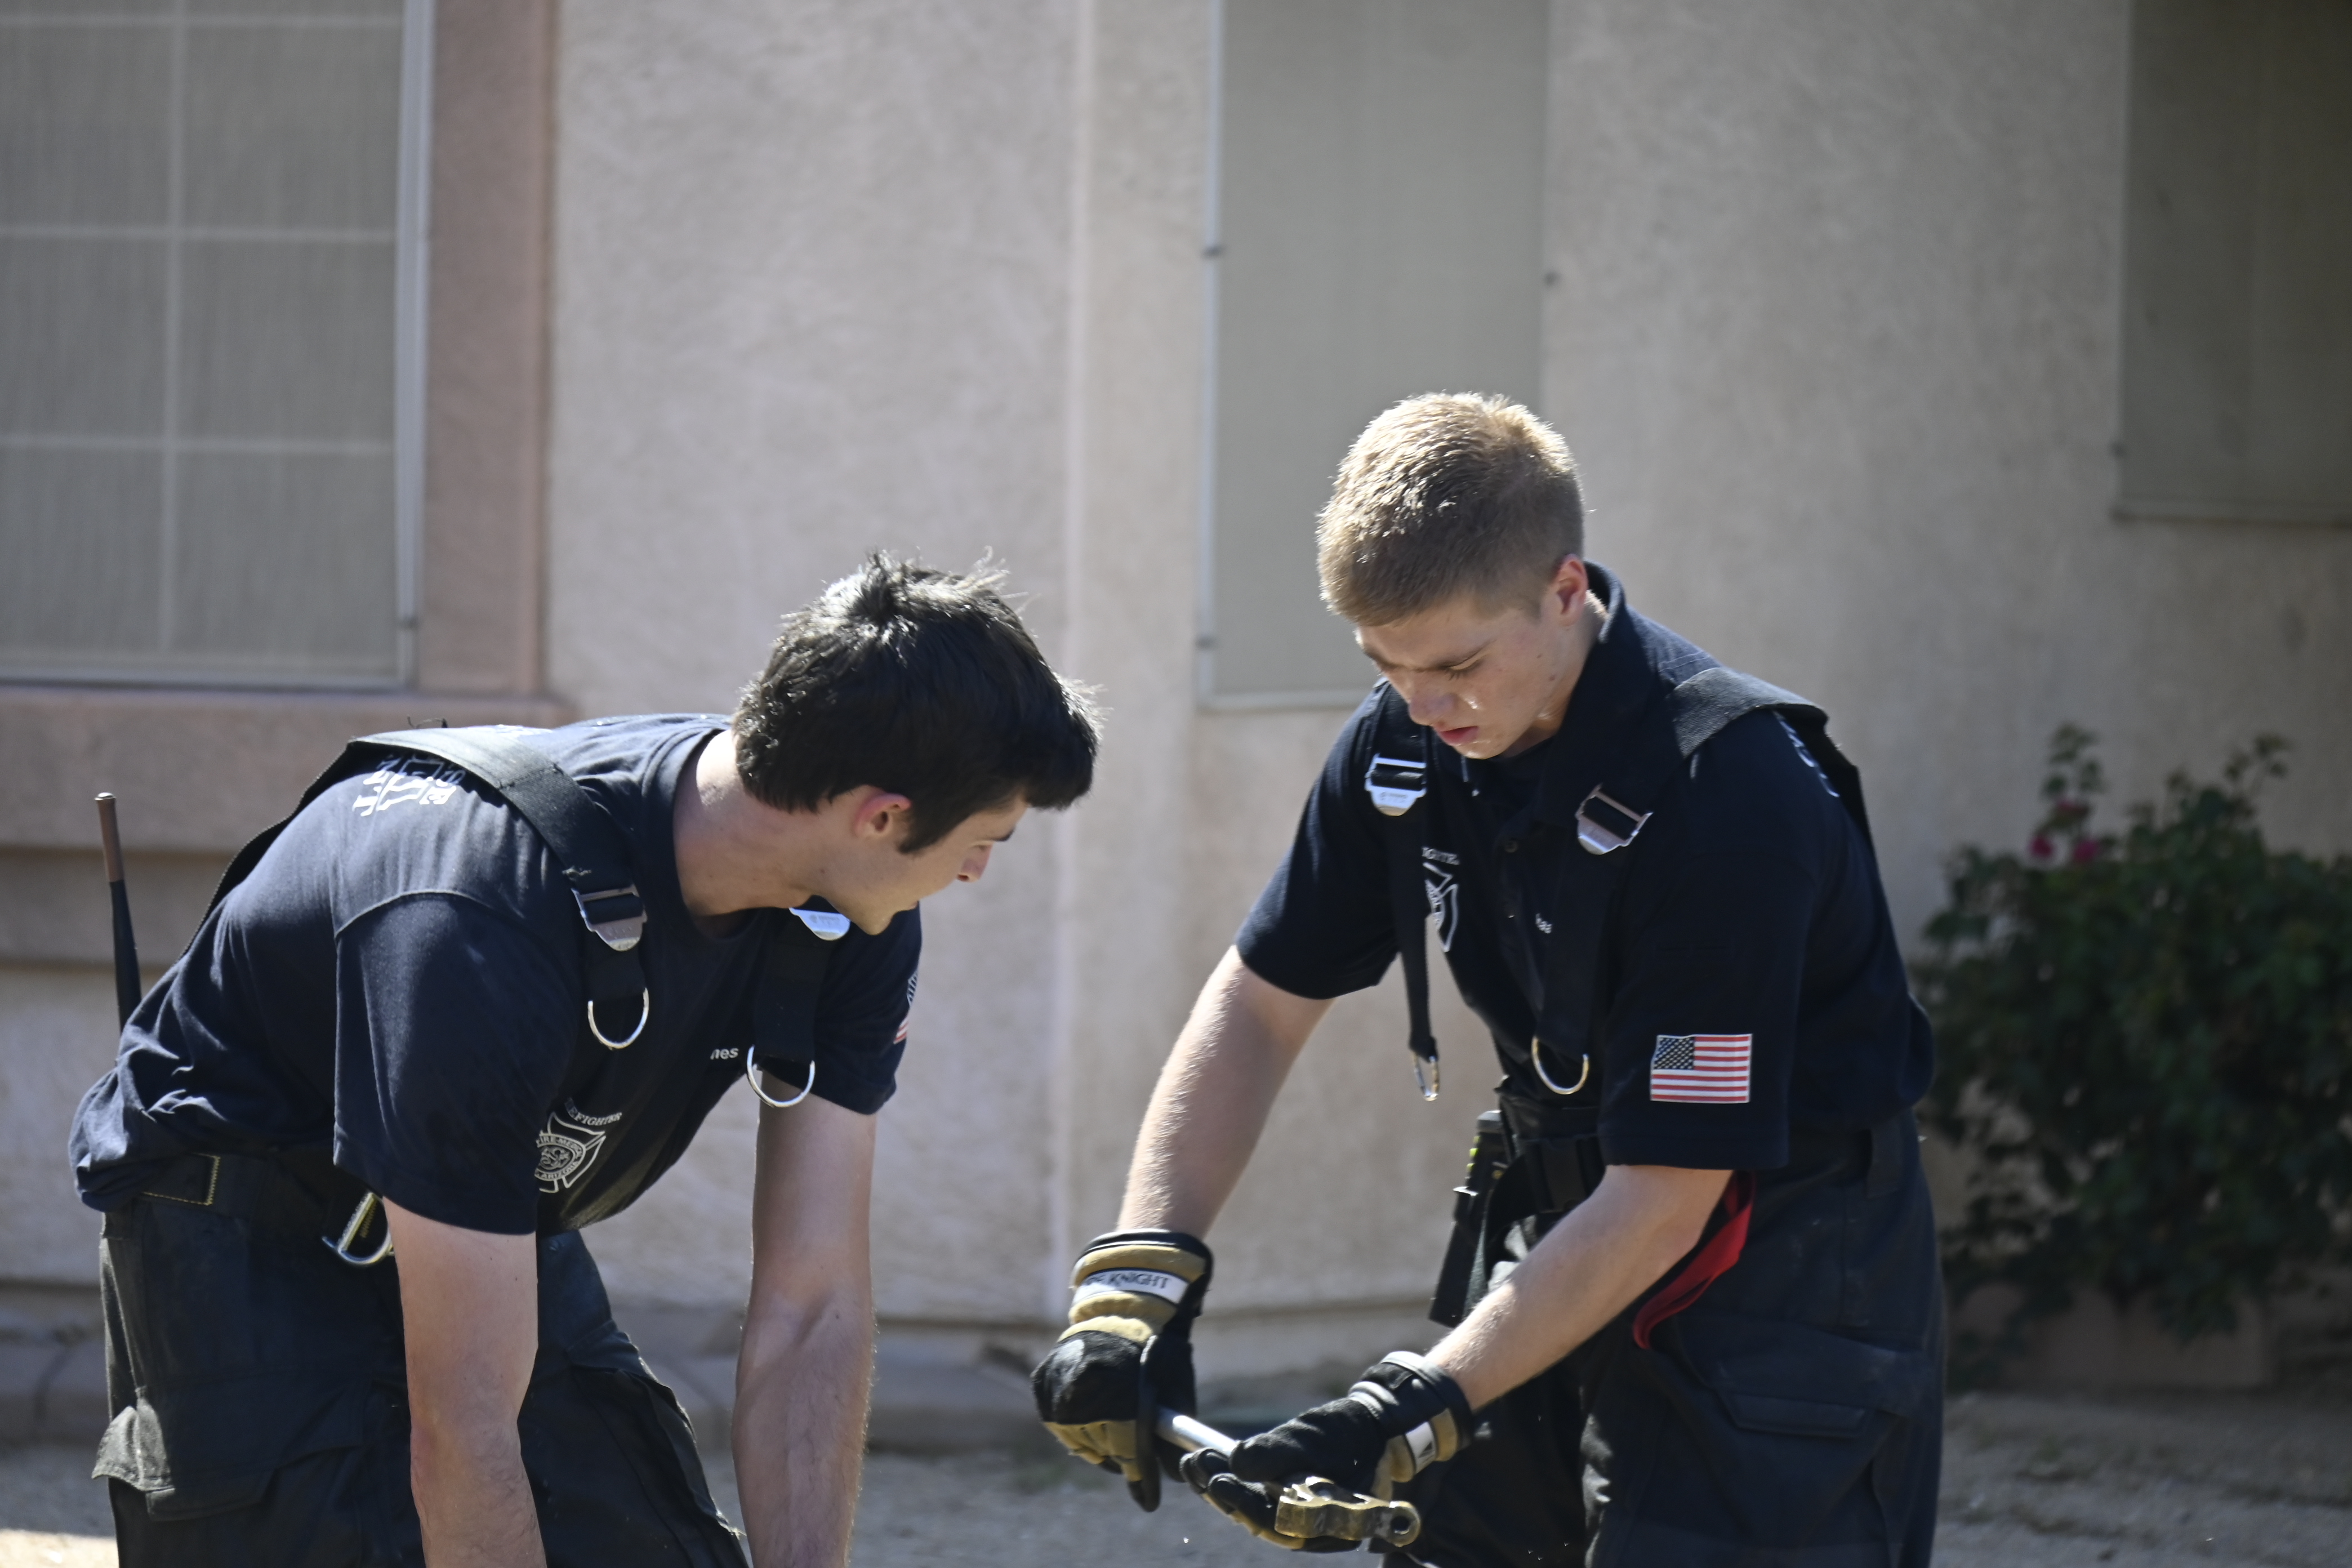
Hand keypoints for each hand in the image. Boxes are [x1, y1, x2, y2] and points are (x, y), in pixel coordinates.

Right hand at [1031, 1229, 1211, 1509]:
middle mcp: (1085, 1389)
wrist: (1123, 1306)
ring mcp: (1059, 1385)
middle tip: (1129, 1461)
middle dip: (1119, 1457)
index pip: (1127, 1449)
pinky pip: (1056, 1420)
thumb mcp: (1174, 1386)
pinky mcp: (1043, 1381)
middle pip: (1101, 1445)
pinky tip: (1089, 1423)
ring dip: (1094, 1445)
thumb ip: (1170, 1430)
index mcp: (1121, 1390)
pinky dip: (1072, 1427)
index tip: (1148, 1501)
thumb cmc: (1156, 1348)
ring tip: (1109, 1444)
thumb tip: (1175, 1475)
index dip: (1139, 1478)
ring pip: (1075, 1437)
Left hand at [1181, 1352, 1472, 1550]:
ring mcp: (1300, 1513)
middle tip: (1194, 1467)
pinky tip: (1209, 1461)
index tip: (1216, 1479)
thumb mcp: (1313, 1436)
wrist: (1375, 1426)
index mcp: (1329, 1525)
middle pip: (1258, 1520)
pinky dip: (1234, 1478)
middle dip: (1223, 1493)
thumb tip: (1236, 1462)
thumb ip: (1277, 1452)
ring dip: (1221, 1485)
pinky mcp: (1290, 1496)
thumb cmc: (1350, 1433)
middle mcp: (1312, 1529)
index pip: (1276, 1524)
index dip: (1243, 1503)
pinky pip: (1257, 1495)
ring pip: (1254, 1508)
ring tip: (1192, 1462)